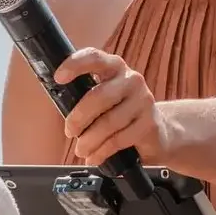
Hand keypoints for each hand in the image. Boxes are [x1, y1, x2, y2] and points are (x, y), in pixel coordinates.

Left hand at [54, 49, 167, 171]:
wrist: (157, 133)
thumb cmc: (121, 114)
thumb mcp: (103, 99)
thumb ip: (84, 96)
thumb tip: (59, 103)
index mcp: (115, 68)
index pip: (95, 57)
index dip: (75, 65)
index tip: (58, 78)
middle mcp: (131, 80)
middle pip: (99, 96)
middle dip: (78, 118)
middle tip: (70, 132)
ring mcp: (143, 101)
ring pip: (108, 123)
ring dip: (89, 141)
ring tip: (81, 150)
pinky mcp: (150, 124)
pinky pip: (119, 140)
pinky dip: (102, 151)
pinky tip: (94, 157)